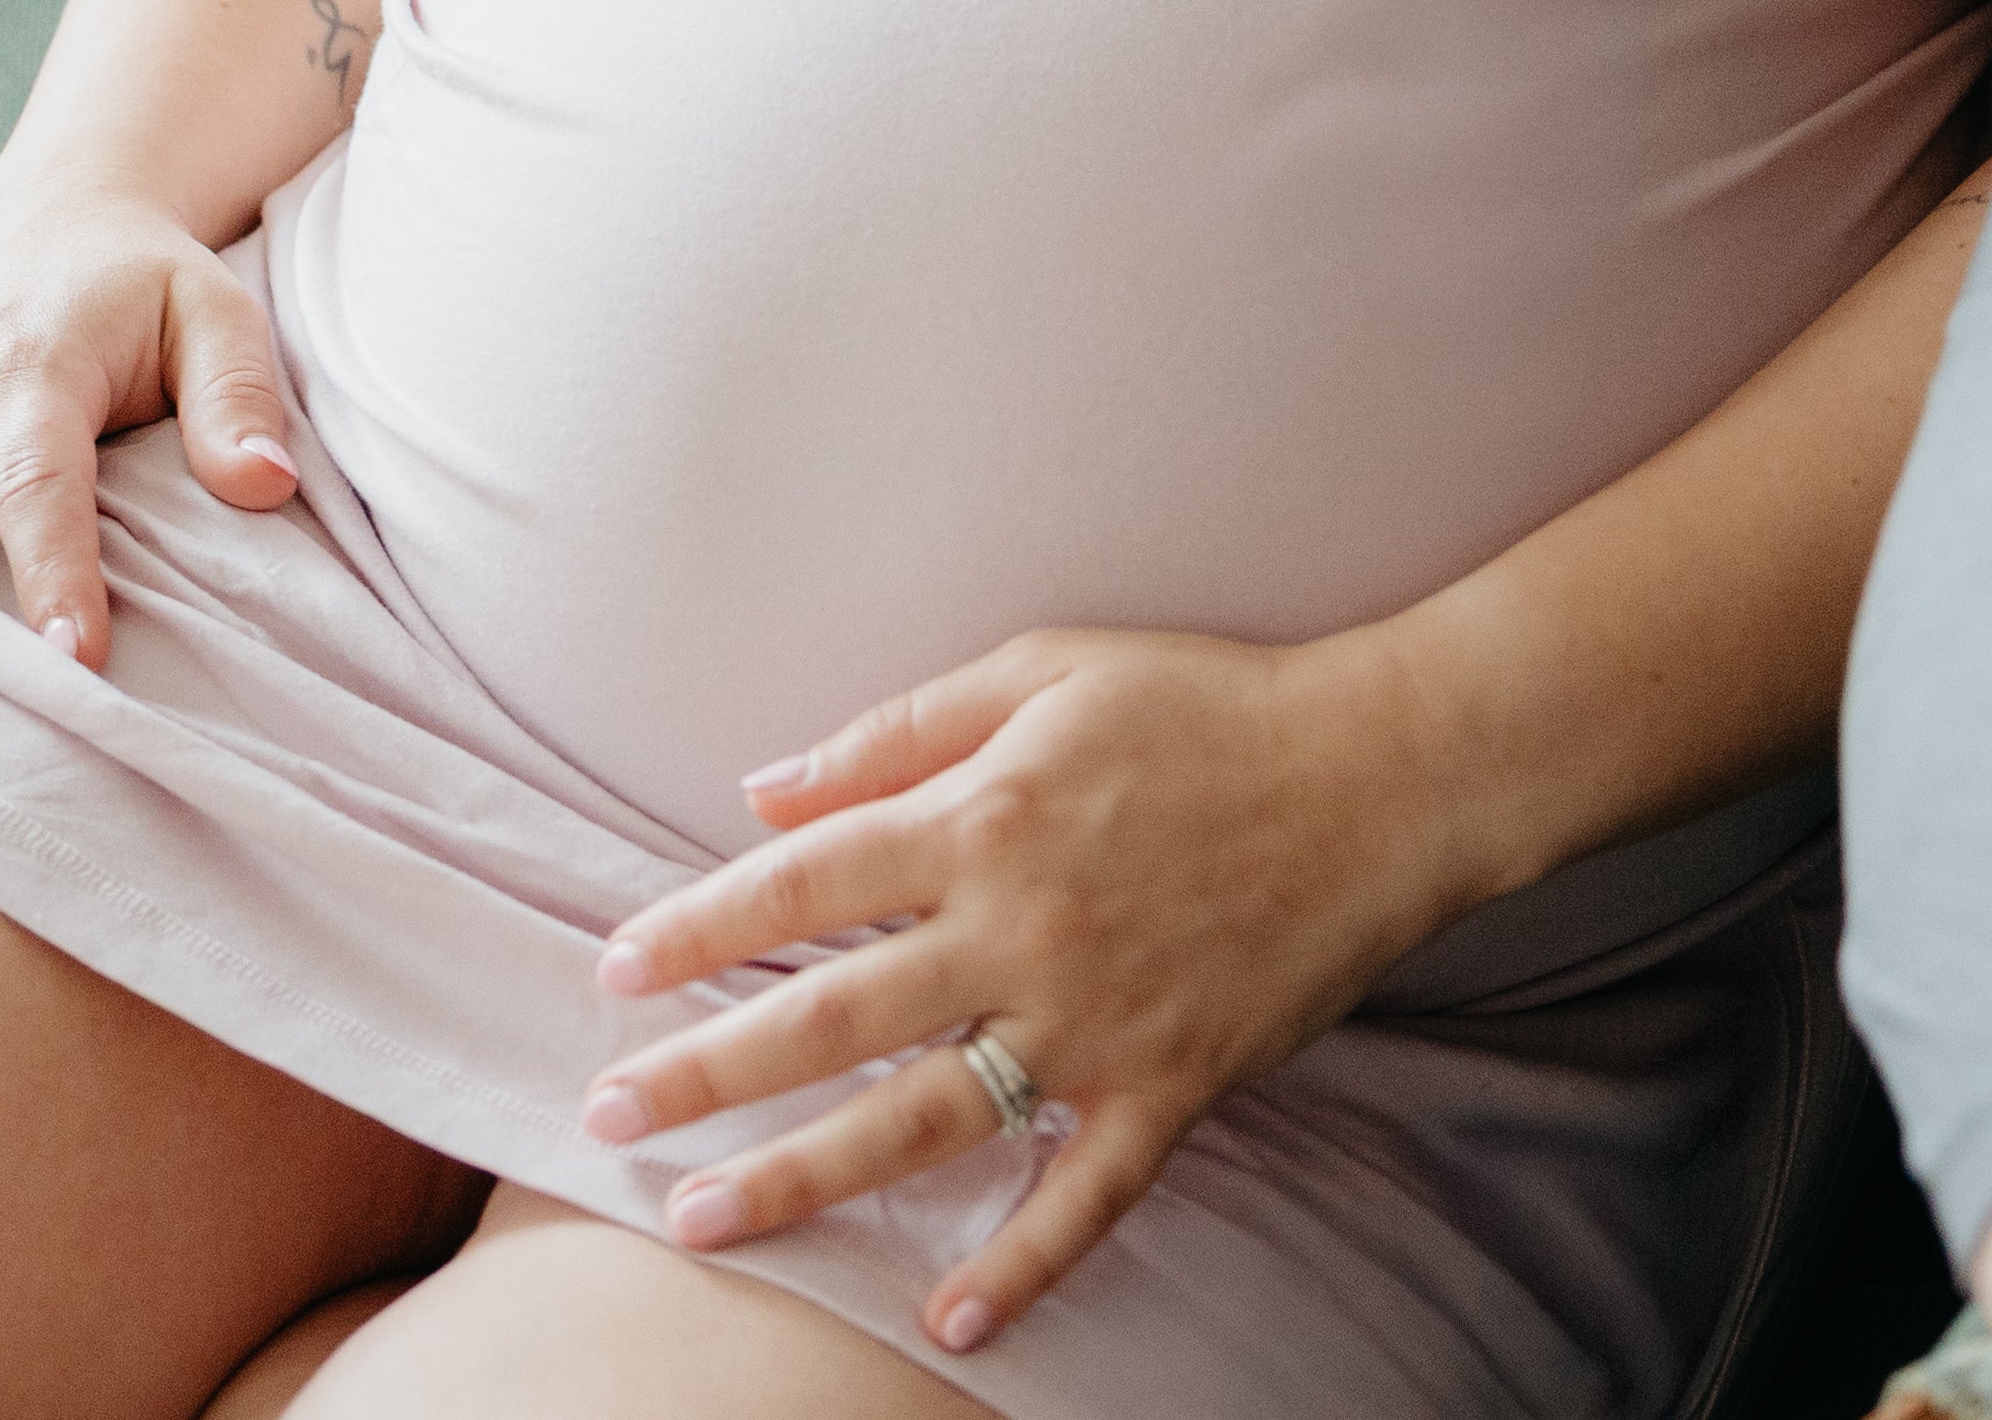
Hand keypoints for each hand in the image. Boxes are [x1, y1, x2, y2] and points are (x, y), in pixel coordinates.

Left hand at [576, 627, 1475, 1357]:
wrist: (1385, 774)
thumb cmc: (1209, 703)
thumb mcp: (1046, 670)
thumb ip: (899, 731)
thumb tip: (766, 788)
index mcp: (985, 816)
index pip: (802, 883)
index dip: (696, 927)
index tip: (613, 971)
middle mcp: (1022, 930)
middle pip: (829, 1015)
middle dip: (706, 1070)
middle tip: (606, 1117)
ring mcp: (1095, 1022)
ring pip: (920, 1117)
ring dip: (803, 1177)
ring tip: (700, 1221)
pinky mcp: (1170, 1085)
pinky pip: (1085, 1193)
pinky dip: (1020, 1262)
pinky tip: (947, 1321)